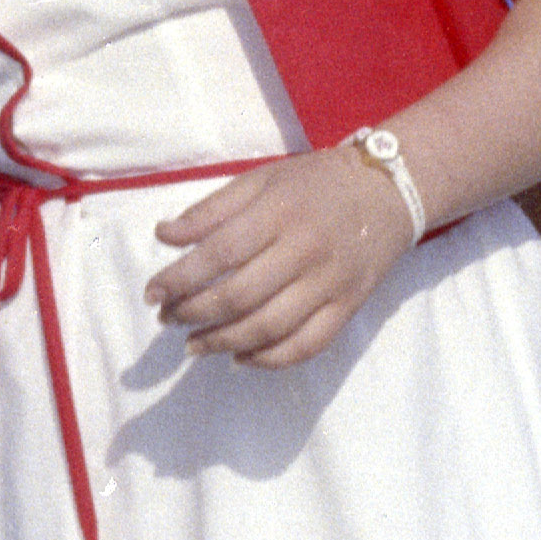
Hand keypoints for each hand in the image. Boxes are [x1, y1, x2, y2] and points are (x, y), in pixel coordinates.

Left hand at [146, 144, 417, 369]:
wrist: (389, 191)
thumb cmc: (316, 182)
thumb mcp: (261, 180)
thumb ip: (212, 210)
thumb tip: (164, 235)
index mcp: (279, 213)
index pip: (219, 254)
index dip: (180, 279)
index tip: (151, 294)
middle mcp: (305, 251)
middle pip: (241, 295)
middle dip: (195, 314)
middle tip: (167, 320)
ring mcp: (330, 283)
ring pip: (270, 327)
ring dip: (224, 343)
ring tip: (195, 345)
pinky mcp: (349, 307)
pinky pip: (307, 345)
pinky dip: (270, 360)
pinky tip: (241, 358)